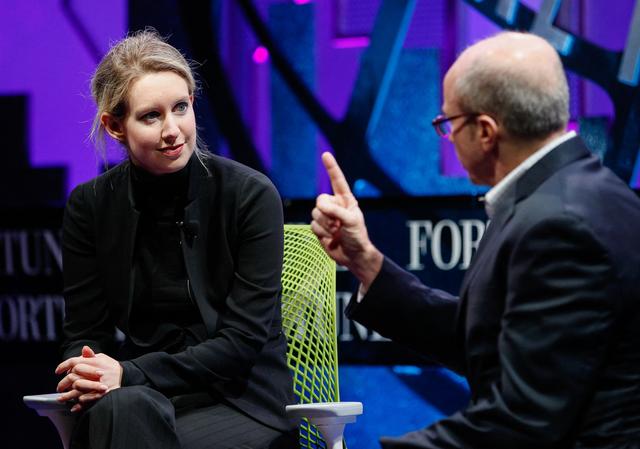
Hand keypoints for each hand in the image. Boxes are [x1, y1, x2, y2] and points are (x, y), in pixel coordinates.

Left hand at [55, 346, 122, 411]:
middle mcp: (94, 372)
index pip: (75, 362)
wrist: (125, 376)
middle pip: (73, 377)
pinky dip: (79, 404)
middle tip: (59, 387)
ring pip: (77, 390)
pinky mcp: (100, 393)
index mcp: (94, 362)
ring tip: (61, 398)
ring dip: (67, 395)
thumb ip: (91, 355)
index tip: (57, 371)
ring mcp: (96, 383)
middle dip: (63, 383)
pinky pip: (86, 399)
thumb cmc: (111, 367)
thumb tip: (83, 348)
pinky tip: (74, 406)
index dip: (63, 366)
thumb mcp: (102, 358)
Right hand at [311, 152, 382, 289]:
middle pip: (320, 200)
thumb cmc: (357, 237)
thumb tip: (320, 207)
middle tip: (338, 225)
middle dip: (327, 213)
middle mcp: (335, 205)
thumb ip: (336, 211)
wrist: (353, 256)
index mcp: (345, 200)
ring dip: (325, 225)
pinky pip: (312, 225)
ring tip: (337, 232)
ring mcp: (326, 217)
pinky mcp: (319, 228)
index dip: (331, 167)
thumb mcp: (351, 221)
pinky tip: (330, 238)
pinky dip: (321, 233)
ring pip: (314, 214)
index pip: (337, 180)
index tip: (325, 155)